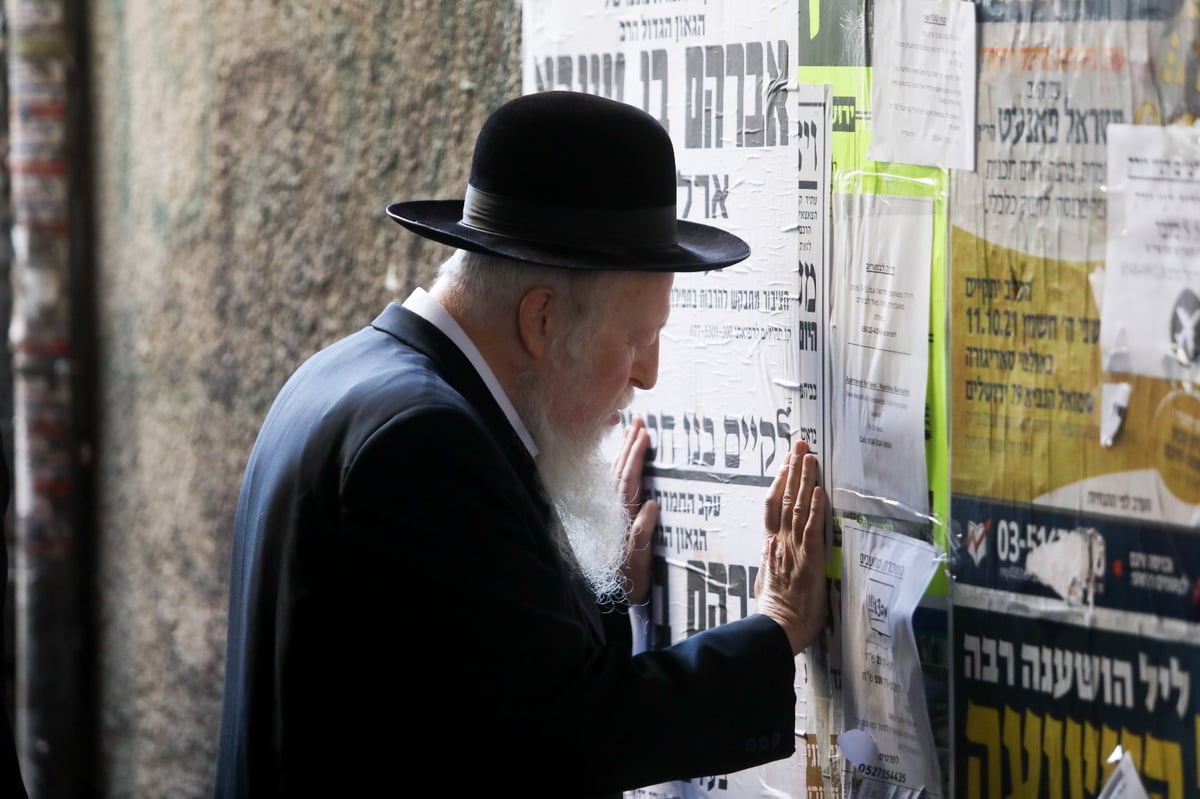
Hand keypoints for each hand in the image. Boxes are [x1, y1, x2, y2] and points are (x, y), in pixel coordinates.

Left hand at [614, 417, 656, 603]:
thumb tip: (651, 504)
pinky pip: (615, 485)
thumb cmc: (633, 579)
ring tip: (631, 431)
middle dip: (628, 445)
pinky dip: (619, 468)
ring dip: (623, 452)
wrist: (620, 595)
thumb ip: (642, 534)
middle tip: (637, 421)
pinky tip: (621, 459)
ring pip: (616, 475)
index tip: (643, 433)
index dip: (635, 456)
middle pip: (620, 471)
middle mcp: (614, 512)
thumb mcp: (640, 561)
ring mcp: (612, 513)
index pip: (628, 479)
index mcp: (621, 518)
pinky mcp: (614, 518)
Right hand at [755, 439, 826, 654]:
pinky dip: (815, 507)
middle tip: (799, 444)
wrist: (775, 629)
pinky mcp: (810, 559)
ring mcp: (794, 548)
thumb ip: (772, 565)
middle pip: (785, 497)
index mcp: (770, 546)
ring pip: (798, 506)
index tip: (785, 462)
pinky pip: (812, 527)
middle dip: (793, 469)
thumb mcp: (768, 582)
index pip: (773, 505)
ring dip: (804, 479)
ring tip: (809, 455)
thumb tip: (771, 558)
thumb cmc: (774, 613)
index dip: (779, 481)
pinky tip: (819, 489)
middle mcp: (780, 541)